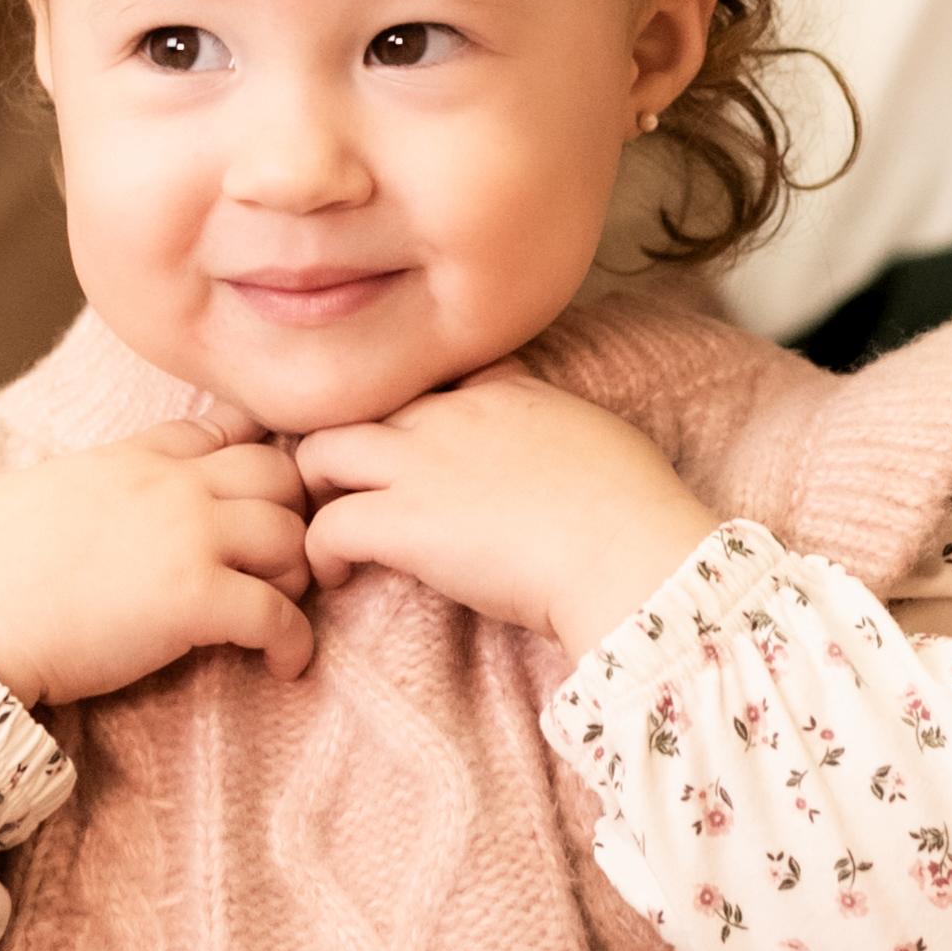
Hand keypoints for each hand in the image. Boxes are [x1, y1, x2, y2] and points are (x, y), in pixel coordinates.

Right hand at [0, 406, 312, 703]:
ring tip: (276, 608)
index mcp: (130, 458)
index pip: (219, 428)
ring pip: (291, 535)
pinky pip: (279, 614)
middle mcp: (171, 486)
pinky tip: (286, 664)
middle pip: (276, 471)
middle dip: (290, 511)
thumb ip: (79, 477)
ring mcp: (188, 539)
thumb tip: (73, 489)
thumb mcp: (29, 487)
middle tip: (276, 558)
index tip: (254, 495)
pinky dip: (295, 642)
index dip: (249, 456)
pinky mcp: (196, 601)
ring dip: (295, 574)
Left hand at [296, 369, 715, 662]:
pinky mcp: (403, 523)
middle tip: (350, 489)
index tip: (415, 448)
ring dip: (315, 488)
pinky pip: (327, 525)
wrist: (626, 549)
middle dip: (346, 443)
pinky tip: (336, 576)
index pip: (433, 374)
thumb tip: (565, 458)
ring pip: (320, 450)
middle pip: (362, 403)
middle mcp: (452, 414)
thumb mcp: (600, 438)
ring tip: (328, 526)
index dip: (413, 409)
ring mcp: (422, 465)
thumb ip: (561, 434)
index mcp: (505, 390)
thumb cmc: (635, 508)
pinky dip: (319, 552)